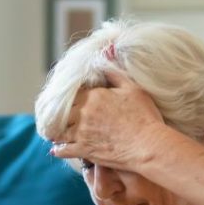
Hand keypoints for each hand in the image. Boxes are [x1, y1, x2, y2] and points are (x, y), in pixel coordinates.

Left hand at [49, 67, 166, 171]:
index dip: (71, 97)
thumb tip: (105, 54)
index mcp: (93, 96)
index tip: (71, 101)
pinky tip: (56, 149)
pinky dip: (58, 149)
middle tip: (58, 118)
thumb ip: (115, 73)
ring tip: (55, 133)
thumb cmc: (144, 116)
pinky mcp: (84, 150)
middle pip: (62, 112)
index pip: (73, 93)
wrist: (148, 145)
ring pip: (60, 131)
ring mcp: (81, 133)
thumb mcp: (133, 89)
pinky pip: (63, 150)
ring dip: (57, 132)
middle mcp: (83, 113)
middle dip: (60, 115)